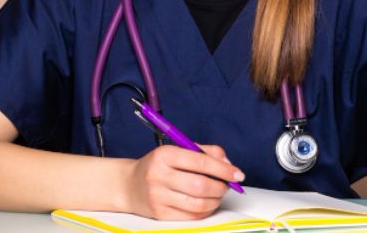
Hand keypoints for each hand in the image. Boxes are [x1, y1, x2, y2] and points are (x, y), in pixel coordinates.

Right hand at [123, 144, 245, 219]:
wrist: (128, 185)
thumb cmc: (159, 166)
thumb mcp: (178, 150)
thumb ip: (206, 152)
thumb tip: (228, 164)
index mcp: (164, 155)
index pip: (200, 162)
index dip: (223, 169)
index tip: (238, 174)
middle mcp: (158, 176)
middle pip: (201, 185)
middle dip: (221, 186)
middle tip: (228, 185)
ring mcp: (158, 197)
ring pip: (198, 203)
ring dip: (216, 200)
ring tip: (217, 193)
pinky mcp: (160, 214)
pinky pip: (192, 216)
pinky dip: (206, 210)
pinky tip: (206, 202)